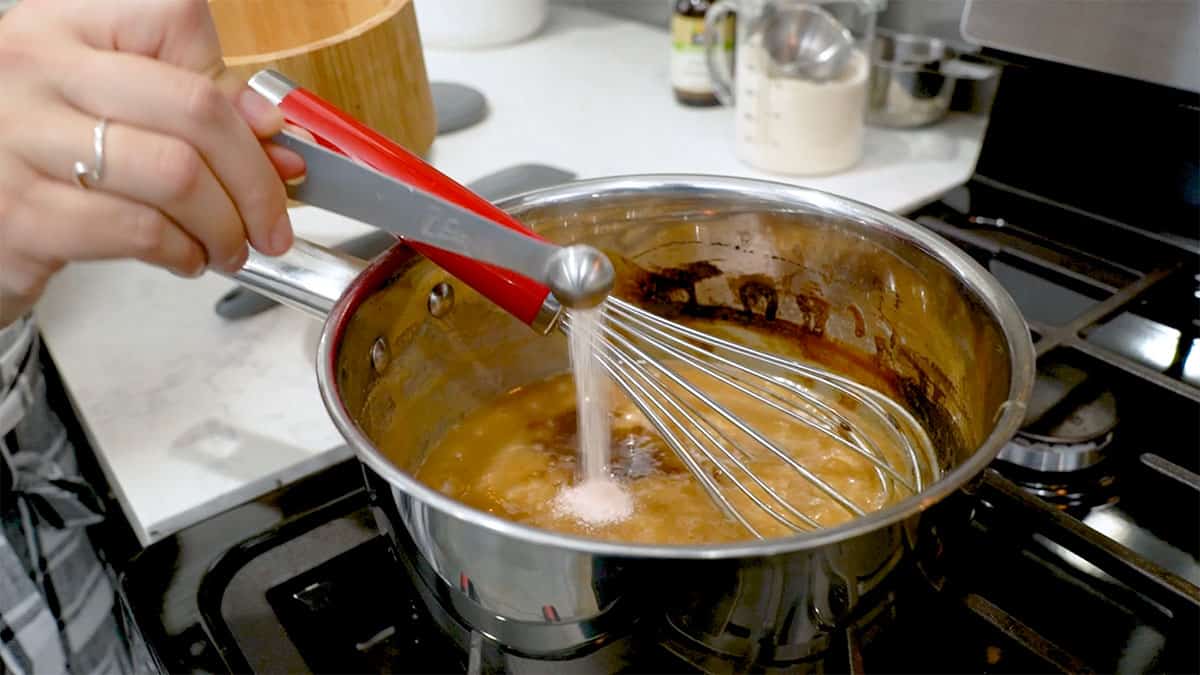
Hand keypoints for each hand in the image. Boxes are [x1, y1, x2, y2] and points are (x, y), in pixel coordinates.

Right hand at [0, 0, 305, 326]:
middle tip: (271, 221)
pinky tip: (185, 256)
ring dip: (225, 226)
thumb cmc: (46, 157)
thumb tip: (277, 139)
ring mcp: (20, 137)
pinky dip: (184, 252)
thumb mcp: (111, 107)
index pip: (177, 20)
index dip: (234, 89)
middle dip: (255, 180)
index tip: (265, 138)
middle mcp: (37, 67)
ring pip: (177, 176)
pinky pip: (142, 230)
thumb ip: (196, 106)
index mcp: (66, 24)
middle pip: (195, 108)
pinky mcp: (22, 213)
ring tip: (229, 245)